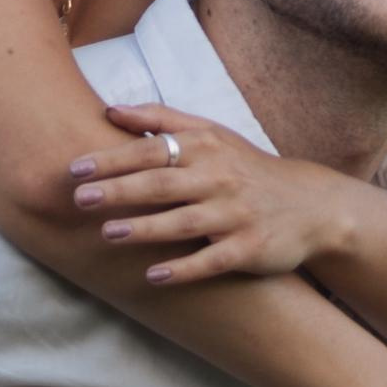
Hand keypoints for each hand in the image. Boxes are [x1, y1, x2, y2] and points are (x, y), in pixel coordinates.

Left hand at [70, 107, 341, 282]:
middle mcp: (220, 178)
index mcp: (207, 148)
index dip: (113, 158)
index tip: (76, 168)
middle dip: (119, 191)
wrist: (310, 206)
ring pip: (183, 222)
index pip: (152, 150)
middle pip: (162, 184)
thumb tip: (111, 110)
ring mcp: (235, 215)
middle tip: (79, 200)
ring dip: (144, 228)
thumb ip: (162, 120)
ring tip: (108, 233)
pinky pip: (212, 260)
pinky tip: (153, 275)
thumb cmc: (247, 167)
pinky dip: (183, 269)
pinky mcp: (249, 248)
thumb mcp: (213, 134)